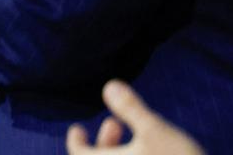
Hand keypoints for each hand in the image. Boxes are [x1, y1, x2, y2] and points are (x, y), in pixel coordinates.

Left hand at [65, 80, 203, 153]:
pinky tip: (151, 154)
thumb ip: (131, 108)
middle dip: (104, 142)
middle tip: (114, 123)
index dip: (76, 141)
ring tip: (140, 138)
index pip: (79, 154)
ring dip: (120, 154)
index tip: (78, 129)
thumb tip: (110, 85)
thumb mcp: (155, 131)